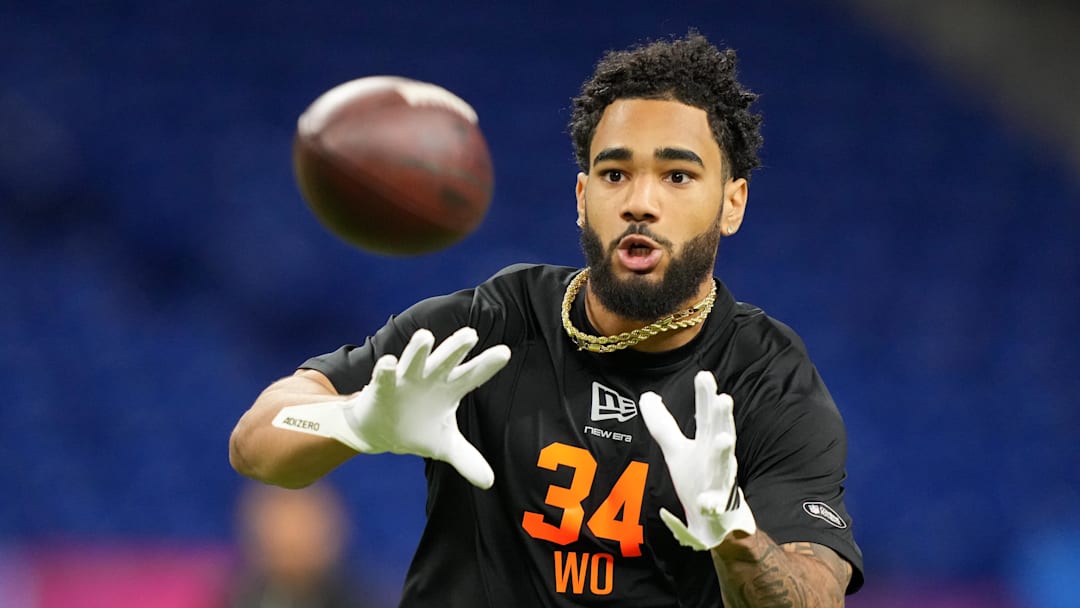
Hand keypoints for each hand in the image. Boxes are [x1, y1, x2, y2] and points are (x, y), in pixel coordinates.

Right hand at [273, 327, 510, 487]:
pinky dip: (385, 370)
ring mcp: (405, 381)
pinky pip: (383, 378)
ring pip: (414, 362)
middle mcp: (429, 379)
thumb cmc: (417, 428)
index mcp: (449, 390)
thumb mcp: (444, 445)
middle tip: (470, 333)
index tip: (505, 353)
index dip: (487, 365)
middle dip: (456, 348)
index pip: (472, 375)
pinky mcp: (382, 388)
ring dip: (418, 350)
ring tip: (425, 336)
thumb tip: (489, 482)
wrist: (380, 431)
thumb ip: (467, 459)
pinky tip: (389, 362)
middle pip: (446, 361)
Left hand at [639, 371, 755, 549]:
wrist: (715, 520)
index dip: (705, 396)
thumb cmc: (698, 477)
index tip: (704, 374)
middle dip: (723, 417)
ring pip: (724, 465)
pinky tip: (707, 502)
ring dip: (724, 452)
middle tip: (724, 398)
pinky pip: (714, 505)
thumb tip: (646, 396)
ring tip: (723, 439)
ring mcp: (719, 482)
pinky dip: (711, 503)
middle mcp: (717, 458)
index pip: (706, 415)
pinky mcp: (717, 507)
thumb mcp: (676, 449)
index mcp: (707, 442)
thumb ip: (663, 424)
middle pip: (721, 432)